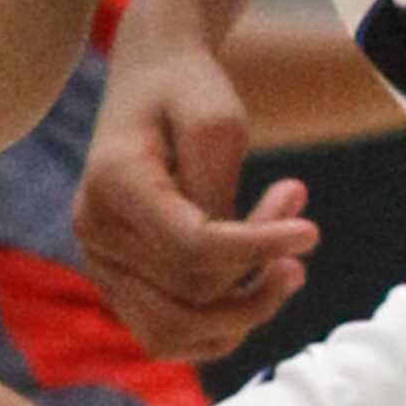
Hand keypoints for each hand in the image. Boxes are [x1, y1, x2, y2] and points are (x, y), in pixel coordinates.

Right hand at [71, 31, 318, 360]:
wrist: (151, 76)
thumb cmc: (188, 89)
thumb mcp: (217, 121)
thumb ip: (219, 191)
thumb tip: (231, 258)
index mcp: (113, 181)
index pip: (191, 247)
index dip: (258, 247)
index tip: (311, 232)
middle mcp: (94, 228)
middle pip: (189, 293)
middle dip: (259, 273)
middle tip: (304, 229)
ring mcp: (100, 257)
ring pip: (176, 328)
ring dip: (245, 310)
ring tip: (289, 268)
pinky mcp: (117, 276)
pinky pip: (168, 330)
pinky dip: (221, 320)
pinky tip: (258, 281)